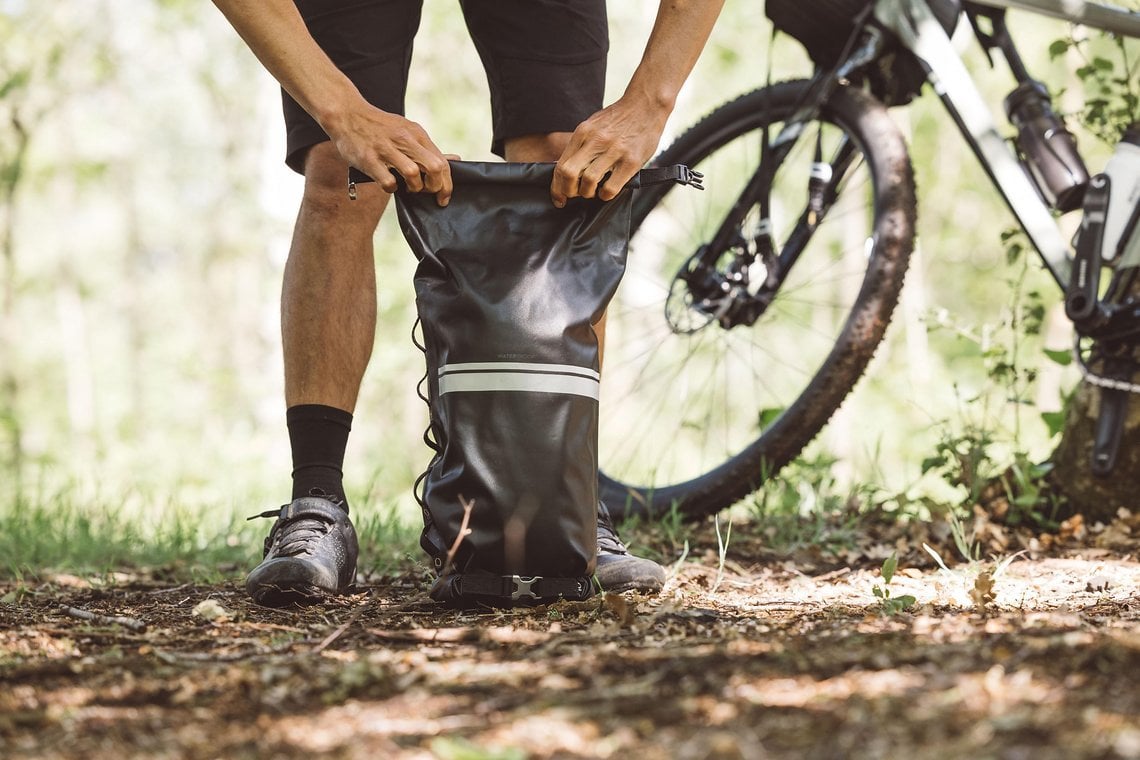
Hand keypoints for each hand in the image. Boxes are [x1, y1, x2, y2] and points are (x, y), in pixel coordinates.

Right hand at [327, 102, 452, 205]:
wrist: (347, 113)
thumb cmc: (380, 127)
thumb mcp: (407, 131)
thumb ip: (428, 148)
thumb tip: (455, 160)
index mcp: (416, 133)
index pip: (442, 162)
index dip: (447, 184)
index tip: (444, 197)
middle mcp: (404, 139)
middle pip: (434, 168)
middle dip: (435, 187)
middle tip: (427, 192)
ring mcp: (386, 149)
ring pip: (413, 175)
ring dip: (414, 187)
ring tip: (408, 187)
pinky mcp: (369, 159)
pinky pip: (388, 182)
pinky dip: (392, 188)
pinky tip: (389, 183)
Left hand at [551, 95, 667, 206]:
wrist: (646, 104)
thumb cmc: (620, 118)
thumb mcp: (594, 126)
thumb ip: (581, 145)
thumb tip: (567, 170)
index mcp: (583, 133)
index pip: (561, 165)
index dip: (556, 187)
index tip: (558, 197)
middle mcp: (595, 141)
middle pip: (569, 174)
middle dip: (568, 191)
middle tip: (574, 195)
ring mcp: (613, 151)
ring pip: (588, 182)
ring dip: (588, 193)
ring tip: (593, 191)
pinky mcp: (630, 161)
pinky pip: (610, 187)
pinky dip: (605, 195)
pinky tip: (607, 191)